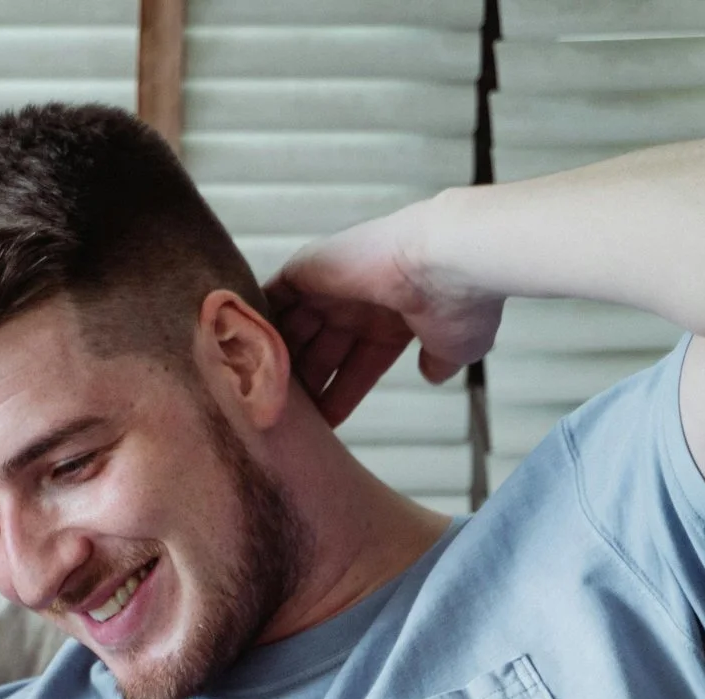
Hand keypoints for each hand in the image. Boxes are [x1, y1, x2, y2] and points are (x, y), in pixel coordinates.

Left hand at [263, 194, 501, 425]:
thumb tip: (434, 374)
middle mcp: (357, 303)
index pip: (355, 368)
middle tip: (281, 421)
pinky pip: (269, 299)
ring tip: (259, 400)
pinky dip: (256, 323)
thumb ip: (440, 360)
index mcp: (390, 322)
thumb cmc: (459, 304)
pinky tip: (245, 357)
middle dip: (301, 387)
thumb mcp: (455, 346)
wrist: (445, 261)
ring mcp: (330, 286)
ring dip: (275, 362)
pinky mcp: (304, 270)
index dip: (339, 398)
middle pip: (317, 353)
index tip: (322, 432)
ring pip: (291, 330)